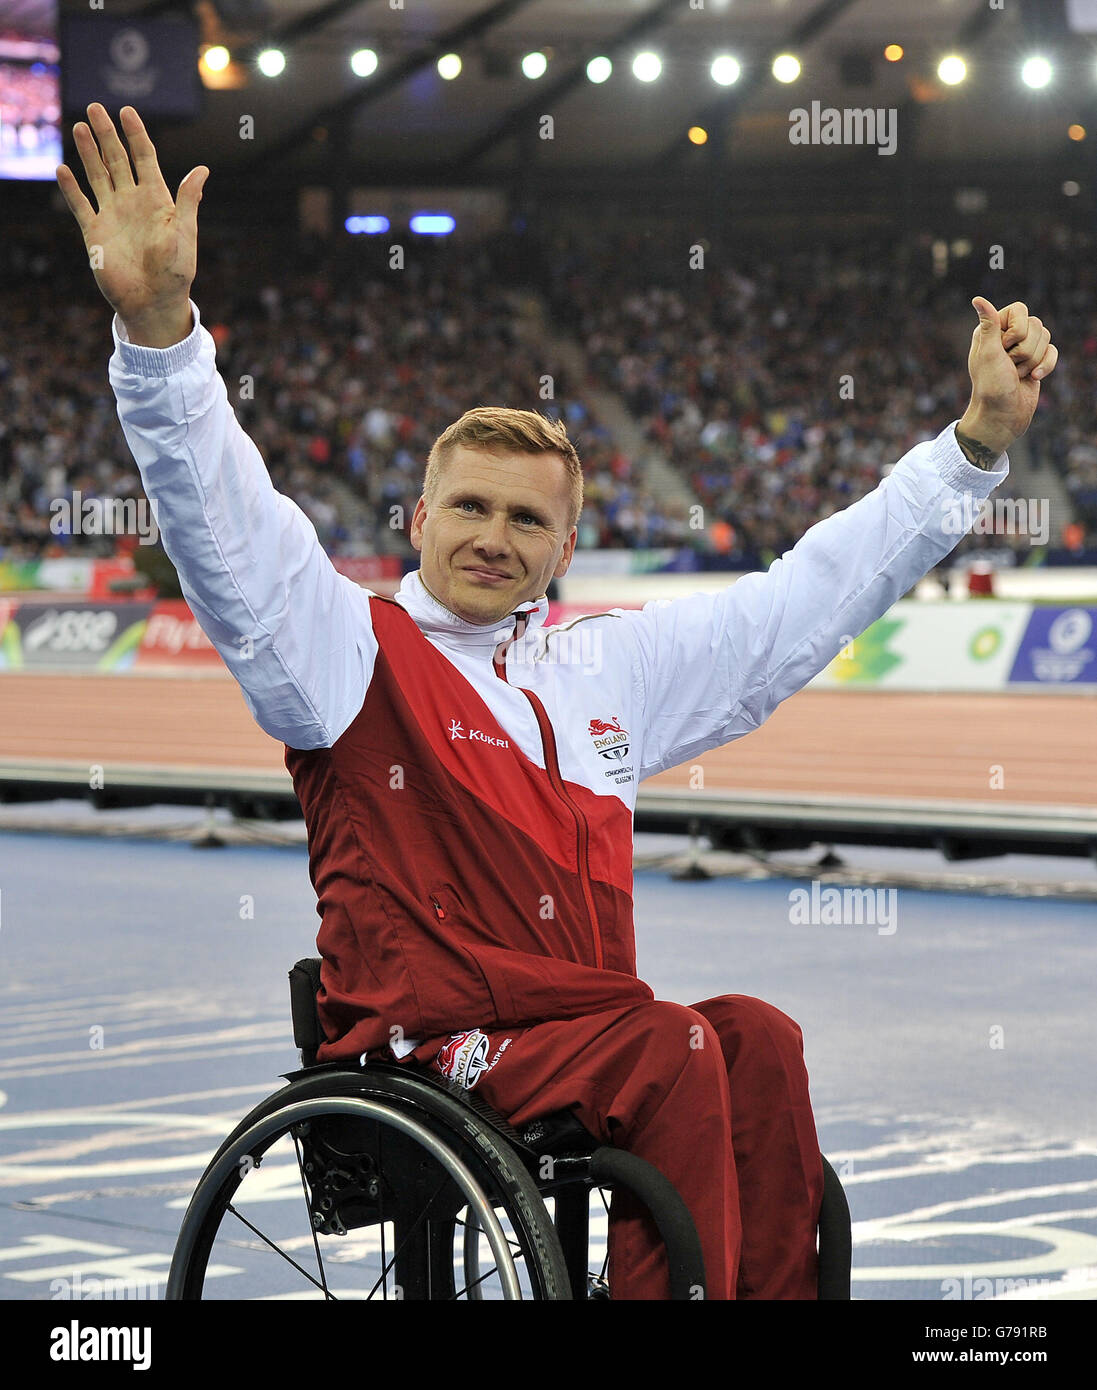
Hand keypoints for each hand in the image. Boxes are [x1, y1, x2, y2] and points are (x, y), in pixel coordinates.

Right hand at [56, 103, 208, 342]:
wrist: (153, 303)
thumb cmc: (175, 272)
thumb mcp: (185, 234)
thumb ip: (187, 201)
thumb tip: (203, 170)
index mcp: (157, 200)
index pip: (145, 158)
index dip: (136, 134)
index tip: (126, 111)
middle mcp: (133, 202)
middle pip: (118, 160)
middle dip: (107, 134)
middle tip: (95, 107)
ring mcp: (113, 215)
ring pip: (97, 176)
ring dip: (88, 153)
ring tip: (79, 127)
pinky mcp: (95, 232)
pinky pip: (80, 205)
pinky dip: (71, 189)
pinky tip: (63, 170)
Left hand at [958, 297, 1057, 459]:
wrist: (1002, 416)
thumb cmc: (991, 386)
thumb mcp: (988, 354)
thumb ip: (988, 325)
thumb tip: (977, 299)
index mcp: (991, 330)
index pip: (1019, 309)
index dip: (1017, 329)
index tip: (1004, 349)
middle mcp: (1007, 336)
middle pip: (1035, 325)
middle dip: (1025, 350)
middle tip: (1008, 366)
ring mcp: (1023, 348)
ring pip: (1046, 337)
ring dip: (1032, 361)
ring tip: (1016, 374)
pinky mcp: (1036, 361)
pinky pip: (1053, 352)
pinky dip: (1045, 366)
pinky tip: (1032, 379)